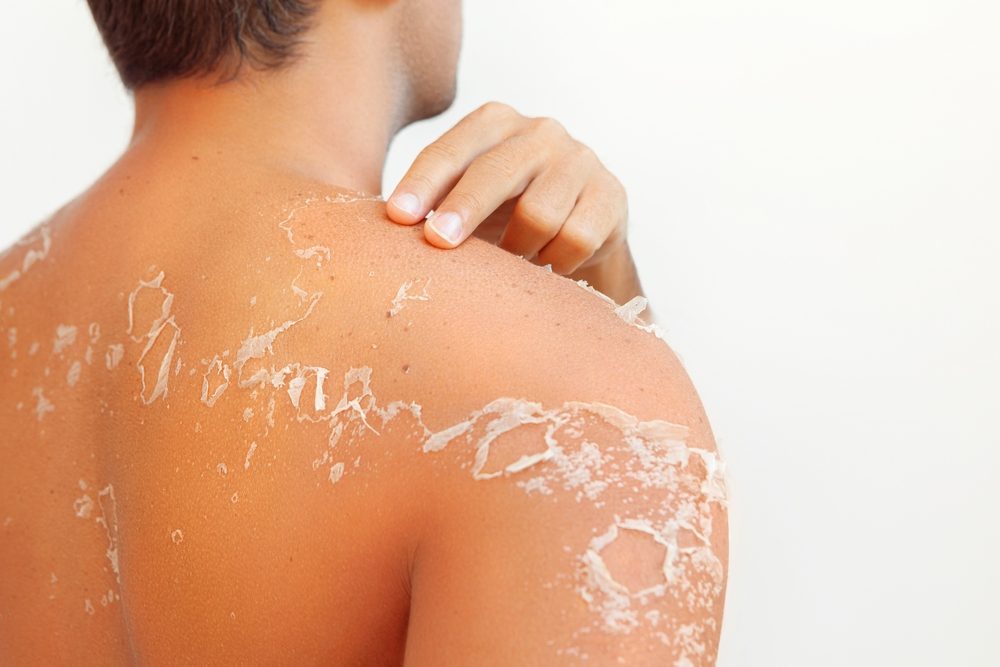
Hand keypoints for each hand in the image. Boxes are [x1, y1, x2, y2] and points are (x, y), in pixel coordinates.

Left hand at [385, 101, 628, 276]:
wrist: (582, 226)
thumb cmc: (504, 213)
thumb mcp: (467, 198)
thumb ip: (433, 203)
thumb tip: (384, 233)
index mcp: (493, 122)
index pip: (451, 150)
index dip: (423, 184)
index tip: (398, 217)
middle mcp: (539, 132)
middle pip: (496, 173)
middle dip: (464, 209)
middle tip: (438, 242)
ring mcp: (580, 160)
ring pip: (539, 214)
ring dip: (516, 249)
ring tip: (509, 260)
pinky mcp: (612, 195)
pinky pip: (576, 239)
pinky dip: (555, 261)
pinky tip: (547, 263)